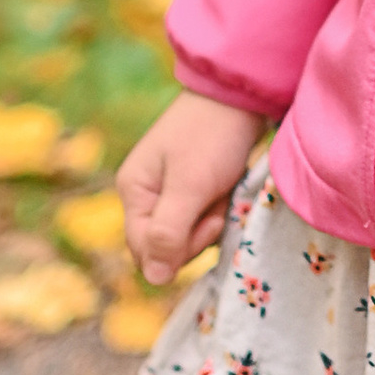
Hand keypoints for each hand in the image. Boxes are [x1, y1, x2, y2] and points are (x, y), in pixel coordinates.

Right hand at [120, 89, 268, 286]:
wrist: (240, 94)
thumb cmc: (212, 136)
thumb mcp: (189, 187)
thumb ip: (168, 233)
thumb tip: (153, 280)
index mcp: (133, 191)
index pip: (144, 250)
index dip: (179, 250)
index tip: (209, 222)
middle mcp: (146, 194)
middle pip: (164, 247)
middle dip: (196, 236)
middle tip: (217, 206)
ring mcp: (169, 191)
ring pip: (187, 235)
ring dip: (211, 222)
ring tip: (224, 192)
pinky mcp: (193, 188)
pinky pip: (202, 219)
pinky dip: (219, 211)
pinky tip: (229, 192)